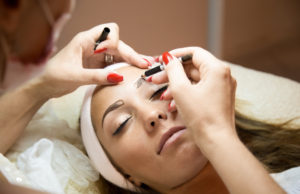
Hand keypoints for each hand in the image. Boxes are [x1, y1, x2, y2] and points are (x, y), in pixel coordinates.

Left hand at [35, 23, 150, 97]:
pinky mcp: (97, 65)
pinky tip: (133, 71)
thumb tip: (119, 77)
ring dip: (130, 60)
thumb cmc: (54, 76)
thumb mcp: (76, 76)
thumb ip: (97, 76)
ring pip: (118, 53)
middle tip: (144, 64)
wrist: (45, 86)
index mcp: (85, 40)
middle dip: (131, 53)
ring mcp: (96, 55)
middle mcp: (93, 45)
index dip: (115, 43)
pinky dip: (124, 66)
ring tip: (144, 68)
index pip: (109, 31)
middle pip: (118, 44)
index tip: (112, 57)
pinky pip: (114, 63)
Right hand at [155, 47, 236, 149]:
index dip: (175, 55)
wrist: (216, 141)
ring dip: (177, 86)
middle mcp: (222, 75)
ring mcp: (222, 87)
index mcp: (216, 69)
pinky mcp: (219, 98)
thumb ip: (173, 69)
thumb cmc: (201, 116)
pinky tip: (173, 104)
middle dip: (172, 74)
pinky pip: (200, 90)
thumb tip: (168, 57)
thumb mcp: (181, 89)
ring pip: (195, 80)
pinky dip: (186, 94)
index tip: (161, 61)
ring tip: (162, 95)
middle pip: (193, 67)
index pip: (194, 53)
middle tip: (155, 79)